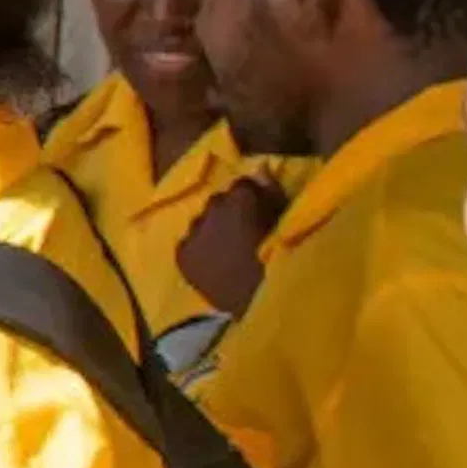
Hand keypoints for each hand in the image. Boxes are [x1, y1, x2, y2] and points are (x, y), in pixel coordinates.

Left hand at [178, 174, 288, 316]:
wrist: (263, 300)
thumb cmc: (283, 258)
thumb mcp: (283, 221)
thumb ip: (271, 192)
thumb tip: (261, 166)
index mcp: (240, 197)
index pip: (243, 185)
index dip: (252, 199)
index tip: (260, 212)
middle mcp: (212, 208)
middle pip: (219, 202)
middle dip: (229, 211)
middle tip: (242, 231)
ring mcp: (194, 232)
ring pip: (201, 222)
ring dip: (212, 229)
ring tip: (226, 249)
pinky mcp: (183, 255)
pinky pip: (188, 244)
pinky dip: (198, 248)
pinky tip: (212, 262)